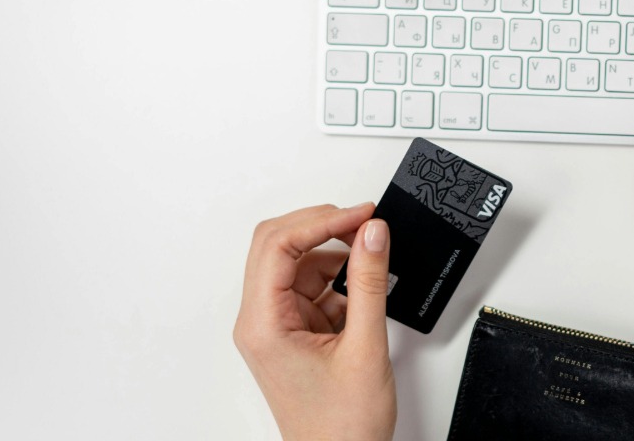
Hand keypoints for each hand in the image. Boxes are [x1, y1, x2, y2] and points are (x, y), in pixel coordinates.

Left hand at [234, 203, 395, 440]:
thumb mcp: (365, 346)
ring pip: (299, 265)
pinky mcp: (295, 332)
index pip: (278, 246)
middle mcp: (261, 321)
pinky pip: (313, 288)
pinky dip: (341, 282)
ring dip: (336, 258)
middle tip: (365, 223)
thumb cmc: (341, 426)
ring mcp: (277, 326)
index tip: (361, 214)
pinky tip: (365, 291)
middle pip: (280, 246)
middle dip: (323, 228)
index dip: (321, 221)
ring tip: (373, 263)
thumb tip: (372, 233)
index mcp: (263, 324)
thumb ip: (369, 282)